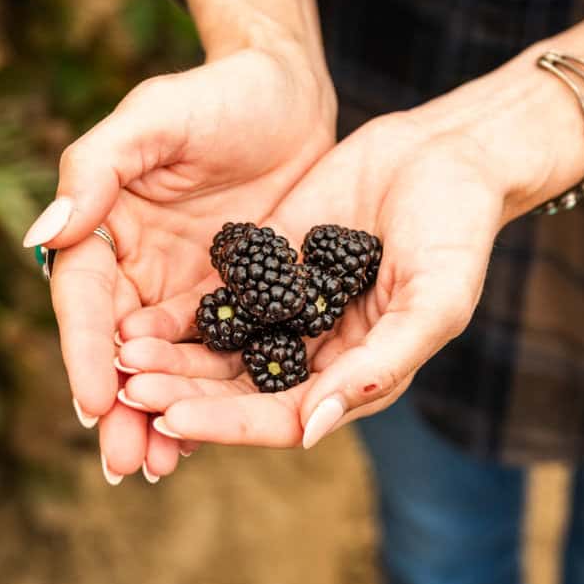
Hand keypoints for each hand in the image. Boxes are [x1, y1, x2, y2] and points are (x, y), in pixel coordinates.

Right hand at [24, 37, 334, 477]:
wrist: (287, 91)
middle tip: (124, 463)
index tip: (94, 402)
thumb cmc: (215, 94)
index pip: (84, 298)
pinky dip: (211, 393)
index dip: (84, 351)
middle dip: (119, 405)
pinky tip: (213, 436)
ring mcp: (187, 287)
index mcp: (105, 227)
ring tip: (161, 468)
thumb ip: (95, 171)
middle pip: (117, 346)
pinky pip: (220, 353)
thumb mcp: (152, 120)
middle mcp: (139, 266)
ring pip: (165, 362)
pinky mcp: (238, 297)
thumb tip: (41, 237)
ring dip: (160, 414)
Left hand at [111, 91, 557, 448]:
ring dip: (174, 353)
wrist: (448, 153)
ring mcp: (289, 304)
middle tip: (128, 385)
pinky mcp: (270, 259)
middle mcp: (316, 349)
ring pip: (220, 343)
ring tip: (125, 349)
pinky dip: (181, 306)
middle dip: (184, 389)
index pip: (281, 416)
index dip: (225, 422)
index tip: (170, 417)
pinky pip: (220, 291)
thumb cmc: (458, 232)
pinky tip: (138, 305)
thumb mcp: (434, 302)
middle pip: (238, 387)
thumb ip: (379, 365)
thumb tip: (310, 430)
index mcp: (355, 373)